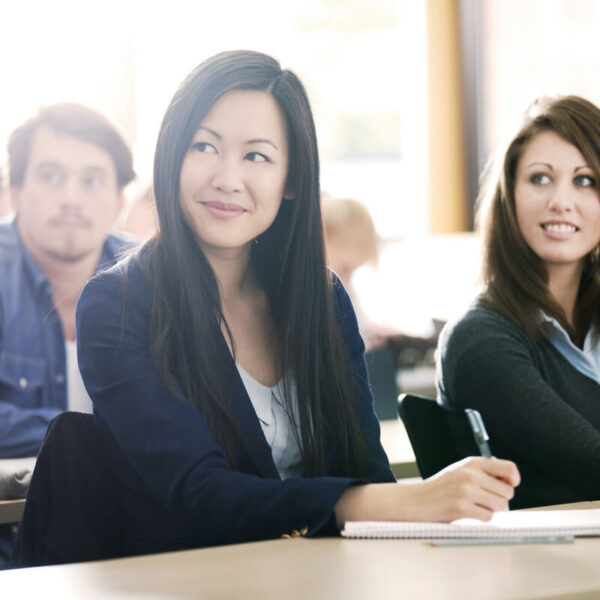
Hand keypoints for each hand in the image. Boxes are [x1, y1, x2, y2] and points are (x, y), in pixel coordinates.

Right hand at [334, 457, 519, 526]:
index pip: (508, 468)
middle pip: (508, 492)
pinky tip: (468, 513)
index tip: (510, 485)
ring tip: (476, 506)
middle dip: (500, 499)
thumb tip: (509, 475)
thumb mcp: (460, 470)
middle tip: (486, 499)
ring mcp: (466, 491)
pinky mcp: (461, 508)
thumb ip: (483, 470)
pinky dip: (481, 518)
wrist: (416, 500)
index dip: (514, 479)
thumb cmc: (440, 487)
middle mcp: (470, 475)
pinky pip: (488, 517)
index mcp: (472, 463)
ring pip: (500, 506)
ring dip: (492, 509)